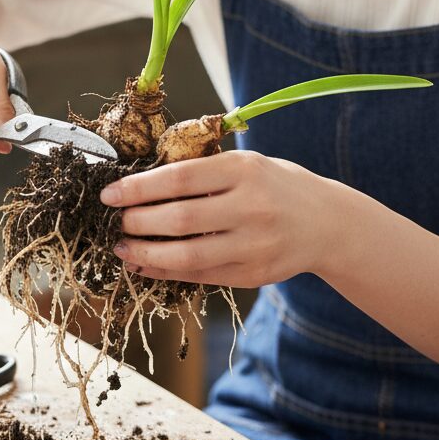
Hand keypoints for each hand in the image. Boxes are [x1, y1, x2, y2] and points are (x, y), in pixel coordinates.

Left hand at [99, 150, 337, 286]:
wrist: (328, 223)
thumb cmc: (275, 185)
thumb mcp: (246, 163)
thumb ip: (203, 171)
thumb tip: (142, 183)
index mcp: (244, 170)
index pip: (179, 177)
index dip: (139, 187)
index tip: (110, 193)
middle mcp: (250, 207)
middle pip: (180, 218)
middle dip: (137, 221)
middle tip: (111, 220)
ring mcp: (254, 244)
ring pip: (187, 255)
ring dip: (146, 253)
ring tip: (121, 247)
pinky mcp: (253, 274)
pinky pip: (200, 275)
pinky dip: (166, 271)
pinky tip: (144, 264)